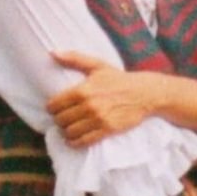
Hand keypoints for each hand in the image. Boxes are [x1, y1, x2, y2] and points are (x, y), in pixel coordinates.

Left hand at [48, 50, 170, 144]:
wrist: (145, 93)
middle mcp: (88, 105)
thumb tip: (52, 53)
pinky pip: (83, 141)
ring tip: (68, 128)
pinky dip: (75, 142)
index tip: (55, 109)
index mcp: (83, 89)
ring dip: (66, 132)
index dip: (52, 108)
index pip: (54, 105)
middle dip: (59, 120)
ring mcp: (98, 119)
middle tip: (63, 119)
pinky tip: (74, 139)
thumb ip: (74, 59)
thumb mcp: (97, 65)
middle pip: (60, 120)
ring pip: (70, 132)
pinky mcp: (107, 130)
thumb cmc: (119, 79)